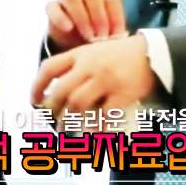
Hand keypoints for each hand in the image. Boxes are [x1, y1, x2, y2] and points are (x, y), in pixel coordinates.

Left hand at [31, 35, 155, 117]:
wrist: (152, 52)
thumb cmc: (121, 52)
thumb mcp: (95, 50)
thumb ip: (77, 64)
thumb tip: (57, 87)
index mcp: (80, 54)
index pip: (50, 67)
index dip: (37, 85)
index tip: (34, 99)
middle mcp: (89, 66)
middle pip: (61, 91)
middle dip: (51, 109)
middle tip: (50, 119)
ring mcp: (105, 80)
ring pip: (77, 104)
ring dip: (68, 121)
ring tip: (65, 129)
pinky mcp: (121, 94)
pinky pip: (103, 116)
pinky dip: (95, 128)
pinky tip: (92, 134)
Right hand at [46, 0, 126, 50]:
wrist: (73, 35)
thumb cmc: (96, 29)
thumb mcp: (108, 28)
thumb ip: (114, 30)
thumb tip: (121, 38)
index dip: (116, 18)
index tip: (118, 37)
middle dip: (99, 18)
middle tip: (102, 37)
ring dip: (82, 18)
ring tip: (89, 36)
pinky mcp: (52, 6)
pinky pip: (53, 7)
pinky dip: (60, 17)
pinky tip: (69, 28)